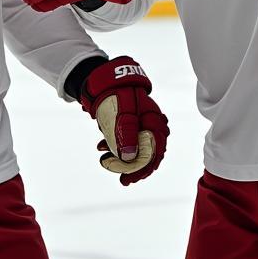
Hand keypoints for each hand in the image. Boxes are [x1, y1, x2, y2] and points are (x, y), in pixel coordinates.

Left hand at [79, 57, 168, 185]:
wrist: (102, 79)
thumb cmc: (114, 94)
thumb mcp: (122, 114)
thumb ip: (127, 134)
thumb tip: (129, 158)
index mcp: (153, 120)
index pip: (156, 149)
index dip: (145, 167)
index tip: (131, 179)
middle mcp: (149, 122)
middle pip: (149, 151)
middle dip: (135, 168)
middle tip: (123, 180)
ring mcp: (139, 122)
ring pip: (136, 147)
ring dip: (121, 157)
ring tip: (104, 160)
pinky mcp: (128, 122)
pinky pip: (125, 139)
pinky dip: (114, 146)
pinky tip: (100, 146)